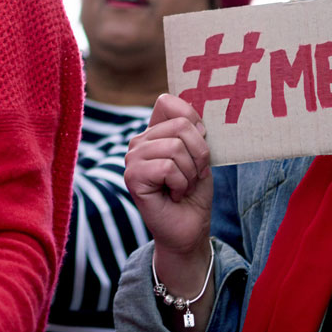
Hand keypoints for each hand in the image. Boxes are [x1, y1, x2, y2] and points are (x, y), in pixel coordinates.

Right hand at [124, 93, 214, 269]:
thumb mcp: (200, 155)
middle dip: (199, 154)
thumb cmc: (194, 192)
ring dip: (190, 172)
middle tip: (193, 175)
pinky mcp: (132, 177)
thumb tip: (187, 113)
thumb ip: (192, 130)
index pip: (168, 102)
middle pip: (180, 125)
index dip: (193, 120)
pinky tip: (174, 195)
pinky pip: (168, 167)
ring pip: (175, 147)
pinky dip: (181, 184)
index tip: (199, 146)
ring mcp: (132, 159)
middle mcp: (139, 141)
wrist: (189, 229)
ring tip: (182, 186)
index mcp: (154, 132)